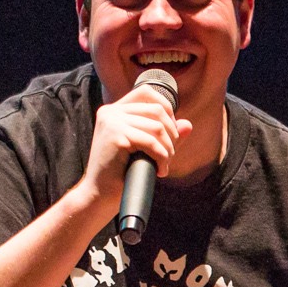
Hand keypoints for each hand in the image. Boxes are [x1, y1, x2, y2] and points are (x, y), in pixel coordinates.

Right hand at [79, 83, 192, 208]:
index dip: (166, 108)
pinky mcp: (115, 136)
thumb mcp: (145, 149)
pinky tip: (160, 170)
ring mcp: (112, 121)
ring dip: (168, 149)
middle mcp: (111, 111)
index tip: (171, 132)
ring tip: (164, 164)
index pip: (146, 92)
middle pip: (157, 109)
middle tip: (169, 155)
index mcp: (115, 110)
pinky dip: (162, 157)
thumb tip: (188, 124)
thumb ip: (164, 135)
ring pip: (157, 127)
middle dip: (171, 134)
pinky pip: (151, 142)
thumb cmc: (122, 173)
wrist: (100, 194)